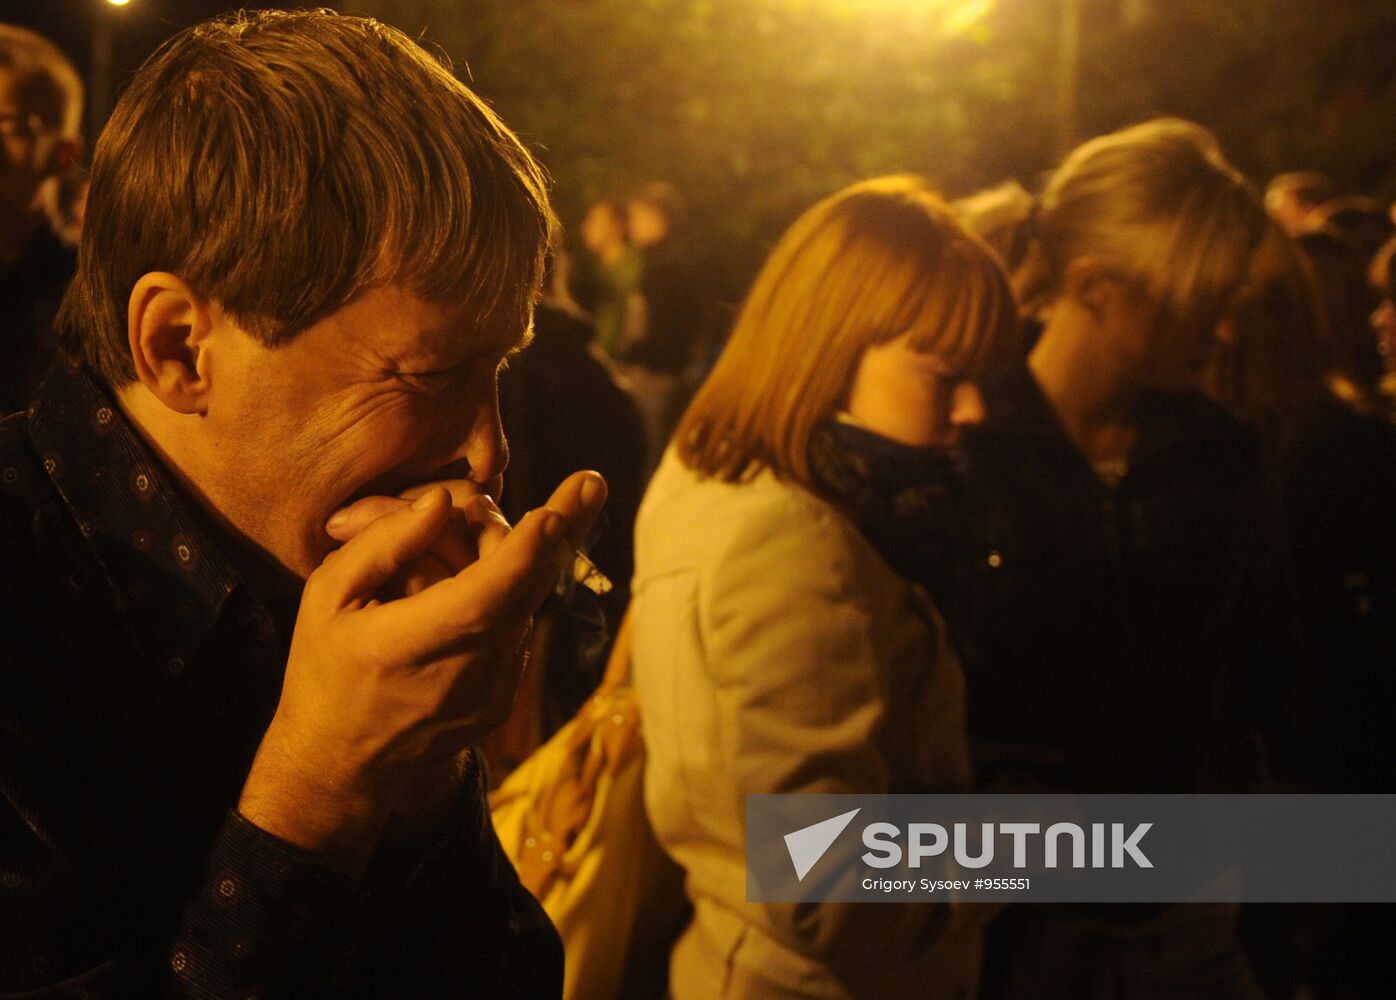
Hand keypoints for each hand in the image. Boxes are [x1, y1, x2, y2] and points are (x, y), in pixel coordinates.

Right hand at [238, 471, 606, 874]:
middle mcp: (460, 676)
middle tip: (581, 484)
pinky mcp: (506, 697)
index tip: (553, 513)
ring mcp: (491, 693)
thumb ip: (382, 544)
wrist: (341, 763)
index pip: (481, 599)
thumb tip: (440, 503)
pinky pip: (520, 625)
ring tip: (470, 538)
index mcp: (404, 647)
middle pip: (528, 592)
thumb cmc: (325, 669)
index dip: (522, 555)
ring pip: (529, 601)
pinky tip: (466, 583)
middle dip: (561, 532)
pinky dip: (509, 593)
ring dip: (518, 559)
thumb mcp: (326, 597)